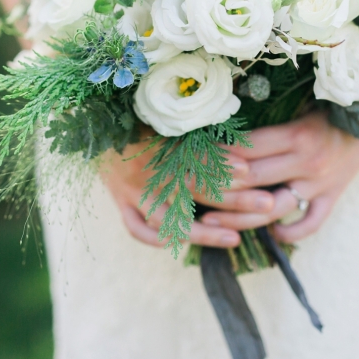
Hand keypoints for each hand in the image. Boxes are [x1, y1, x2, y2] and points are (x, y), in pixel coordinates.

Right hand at [100, 134, 279, 248]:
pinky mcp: (120, 201)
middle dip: (234, 198)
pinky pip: (137, 228)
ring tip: (234, 238)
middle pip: (195, 189)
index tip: (251, 170)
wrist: (90, 121)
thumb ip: (198, 129)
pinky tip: (182, 243)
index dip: (225, 164)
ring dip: (203, 232)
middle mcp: (147, 169)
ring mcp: (131, 189)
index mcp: (161, 143)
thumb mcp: (165, 116)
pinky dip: (158, 238)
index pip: (198, 157)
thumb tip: (242, 141)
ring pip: (168, 218)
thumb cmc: (137, 115)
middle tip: (267, 204)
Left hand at [200, 111, 358, 242]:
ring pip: (273, 208)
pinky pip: (309, 223)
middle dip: (216, 186)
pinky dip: (290, 232)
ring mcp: (319, 184)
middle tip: (186, 189)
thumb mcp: (299, 108)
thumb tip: (223, 131)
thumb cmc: (330, 109)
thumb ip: (268, 122)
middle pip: (252, 180)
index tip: (190, 156)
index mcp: (296, 135)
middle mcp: (307, 162)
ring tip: (211, 220)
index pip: (247, 148)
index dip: (216, 154)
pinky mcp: (332, 197)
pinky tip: (271, 233)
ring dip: (239, 217)